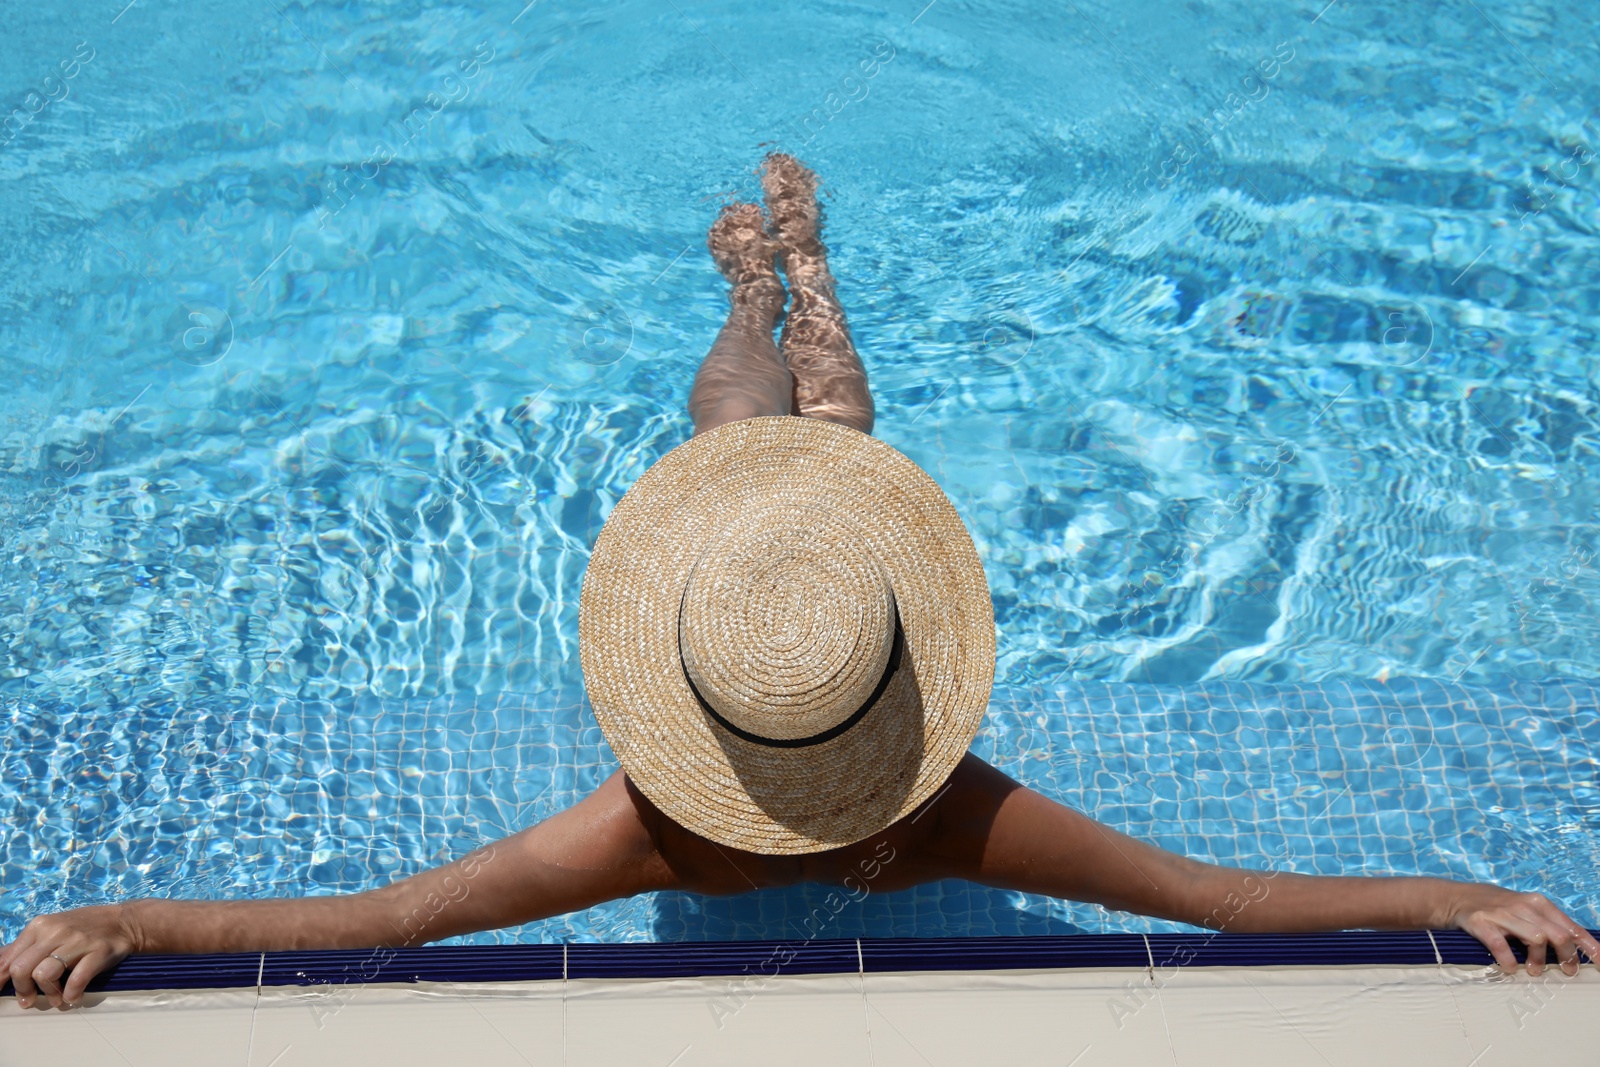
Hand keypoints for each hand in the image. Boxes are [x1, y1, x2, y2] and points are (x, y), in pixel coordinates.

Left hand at [1, 905, 137, 1009]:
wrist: (124, 921)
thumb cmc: (82, 928)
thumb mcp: (50, 930)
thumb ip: (24, 947)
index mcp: (40, 926)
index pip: (9, 959)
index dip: (1, 981)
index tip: (0, 993)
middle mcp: (56, 932)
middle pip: (22, 969)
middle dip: (23, 991)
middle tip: (29, 1001)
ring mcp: (78, 941)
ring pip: (45, 975)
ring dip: (48, 995)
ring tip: (56, 999)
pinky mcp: (99, 952)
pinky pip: (76, 980)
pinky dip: (71, 994)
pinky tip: (74, 996)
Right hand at [1448, 885, 1599, 975]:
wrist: (1457, 897)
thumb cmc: (1498, 908)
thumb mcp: (1525, 910)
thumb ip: (1548, 925)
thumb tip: (1576, 949)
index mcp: (1539, 903)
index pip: (1572, 927)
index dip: (1590, 947)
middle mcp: (1524, 906)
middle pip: (1559, 935)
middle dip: (1567, 957)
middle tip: (1566, 971)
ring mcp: (1502, 914)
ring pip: (1535, 939)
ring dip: (1538, 961)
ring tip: (1534, 971)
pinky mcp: (1482, 923)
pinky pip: (1501, 945)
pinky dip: (1509, 961)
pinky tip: (1510, 968)